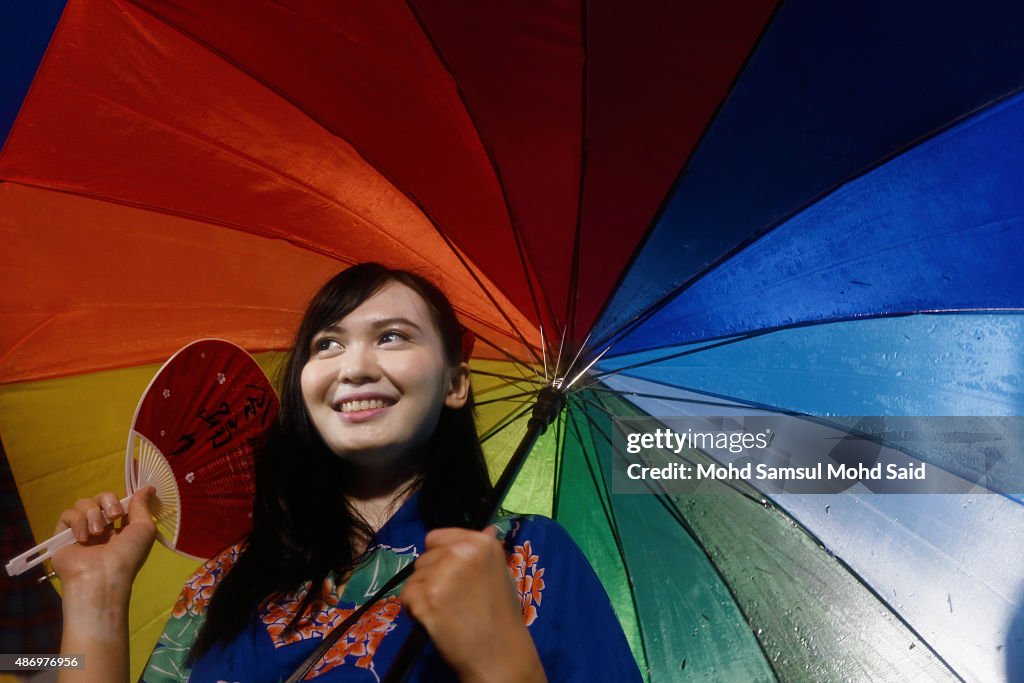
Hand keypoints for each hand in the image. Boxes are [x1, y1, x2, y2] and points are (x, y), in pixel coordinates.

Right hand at [51, 487, 156, 591]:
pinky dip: (77, 522)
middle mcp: (100, 529)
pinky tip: (83, 538)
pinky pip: (67, 515)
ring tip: (98, 532)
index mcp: (120, 529)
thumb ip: (142, 506)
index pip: (117, 503)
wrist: (101, 576)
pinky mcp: (62, 535)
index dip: (121, 500)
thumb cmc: (127, 554)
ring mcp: (81, 531)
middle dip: (108, 501)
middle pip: (100, 498)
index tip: (127, 502)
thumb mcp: (145, 529)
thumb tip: (149, 488)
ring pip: (84, 503)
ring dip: (93, 514)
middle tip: (114, 515)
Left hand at [399, 527, 546, 682]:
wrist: (500, 655)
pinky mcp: (426, 597)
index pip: (436, 537)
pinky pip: (407, 596)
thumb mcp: (501, 573)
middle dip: (432, 577)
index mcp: (481, 542)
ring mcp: (442, 574)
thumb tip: (486, 529)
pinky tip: (436, 621)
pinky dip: (415, 610)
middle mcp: (461, 551)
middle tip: (454, 600)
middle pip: (424, 558)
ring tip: (446, 612)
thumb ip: (484, 551)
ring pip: (414, 577)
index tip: (455, 578)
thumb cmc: (502, 616)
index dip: (441, 558)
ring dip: (423, 594)